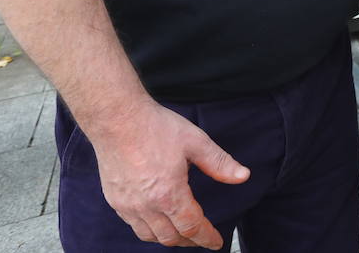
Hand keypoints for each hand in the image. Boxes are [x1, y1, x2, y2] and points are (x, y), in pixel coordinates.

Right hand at [87, 101, 249, 248]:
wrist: (117, 118)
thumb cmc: (156, 127)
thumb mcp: (195, 142)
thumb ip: (219, 163)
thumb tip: (243, 176)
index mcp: (168, 194)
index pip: (192, 227)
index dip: (207, 238)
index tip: (216, 243)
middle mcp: (146, 206)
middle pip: (170, 237)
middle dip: (189, 241)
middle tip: (202, 238)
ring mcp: (127, 205)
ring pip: (150, 235)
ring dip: (169, 237)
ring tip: (182, 233)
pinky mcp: (114, 199)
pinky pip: (133, 225)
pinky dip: (149, 229)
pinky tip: (157, 221)